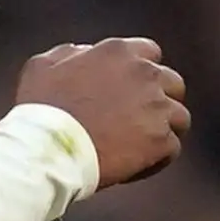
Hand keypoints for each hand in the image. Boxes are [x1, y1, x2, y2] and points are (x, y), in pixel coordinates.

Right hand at [15, 37, 189, 187]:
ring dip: (162, 130)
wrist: (48, 149)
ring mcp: (157, 108)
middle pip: (172, 84)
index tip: (126, 90)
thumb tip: (84, 52)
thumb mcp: (41, 67)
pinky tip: (132, 168)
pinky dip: (156, 159)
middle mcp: (145, 74)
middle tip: (135, 121)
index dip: (139, 73)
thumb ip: (69, 53)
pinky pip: (171, 149)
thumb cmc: (40, 109)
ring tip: (138, 147)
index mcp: (119, 52)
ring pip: (179, 117)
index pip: (149, 53)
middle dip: (158, 100)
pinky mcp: (161, 140)